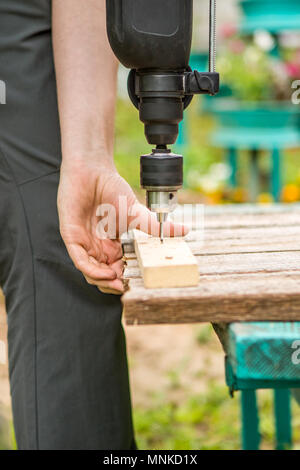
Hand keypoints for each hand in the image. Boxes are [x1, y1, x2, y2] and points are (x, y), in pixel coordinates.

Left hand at [57, 159, 187, 293]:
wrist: (93, 171)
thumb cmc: (112, 189)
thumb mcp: (138, 214)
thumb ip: (157, 227)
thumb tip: (185, 230)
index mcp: (111, 245)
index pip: (116, 269)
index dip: (125, 279)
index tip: (136, 283)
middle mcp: (97, 247)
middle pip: (102, 275)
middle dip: (113, 285)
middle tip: (126, 286)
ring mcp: (83, 243)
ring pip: (90, 272)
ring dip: (103, 281)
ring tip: (118, 281)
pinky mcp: (71, 237)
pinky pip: (80, 260)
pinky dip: (92, 270)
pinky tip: (106, 273)